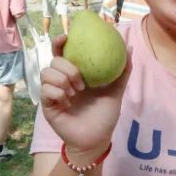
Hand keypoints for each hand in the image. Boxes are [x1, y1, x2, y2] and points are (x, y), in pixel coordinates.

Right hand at [40, 34, 130, 150]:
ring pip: (46, 73)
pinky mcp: (47, 105)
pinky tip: (68, 102)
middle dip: (67, 67)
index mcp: (75, 74)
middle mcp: (62, 81)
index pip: (62, 52)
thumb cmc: (104, 115)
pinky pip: (45, 91)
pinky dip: (57, 93)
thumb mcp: (116, 91)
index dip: (60, 42)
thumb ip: (122, 70)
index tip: (66, 37)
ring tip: (76, 93)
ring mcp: (53, 93)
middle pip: (53, 61)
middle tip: (81, 83)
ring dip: (62, 80)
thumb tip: (130, 47)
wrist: (97, 139)